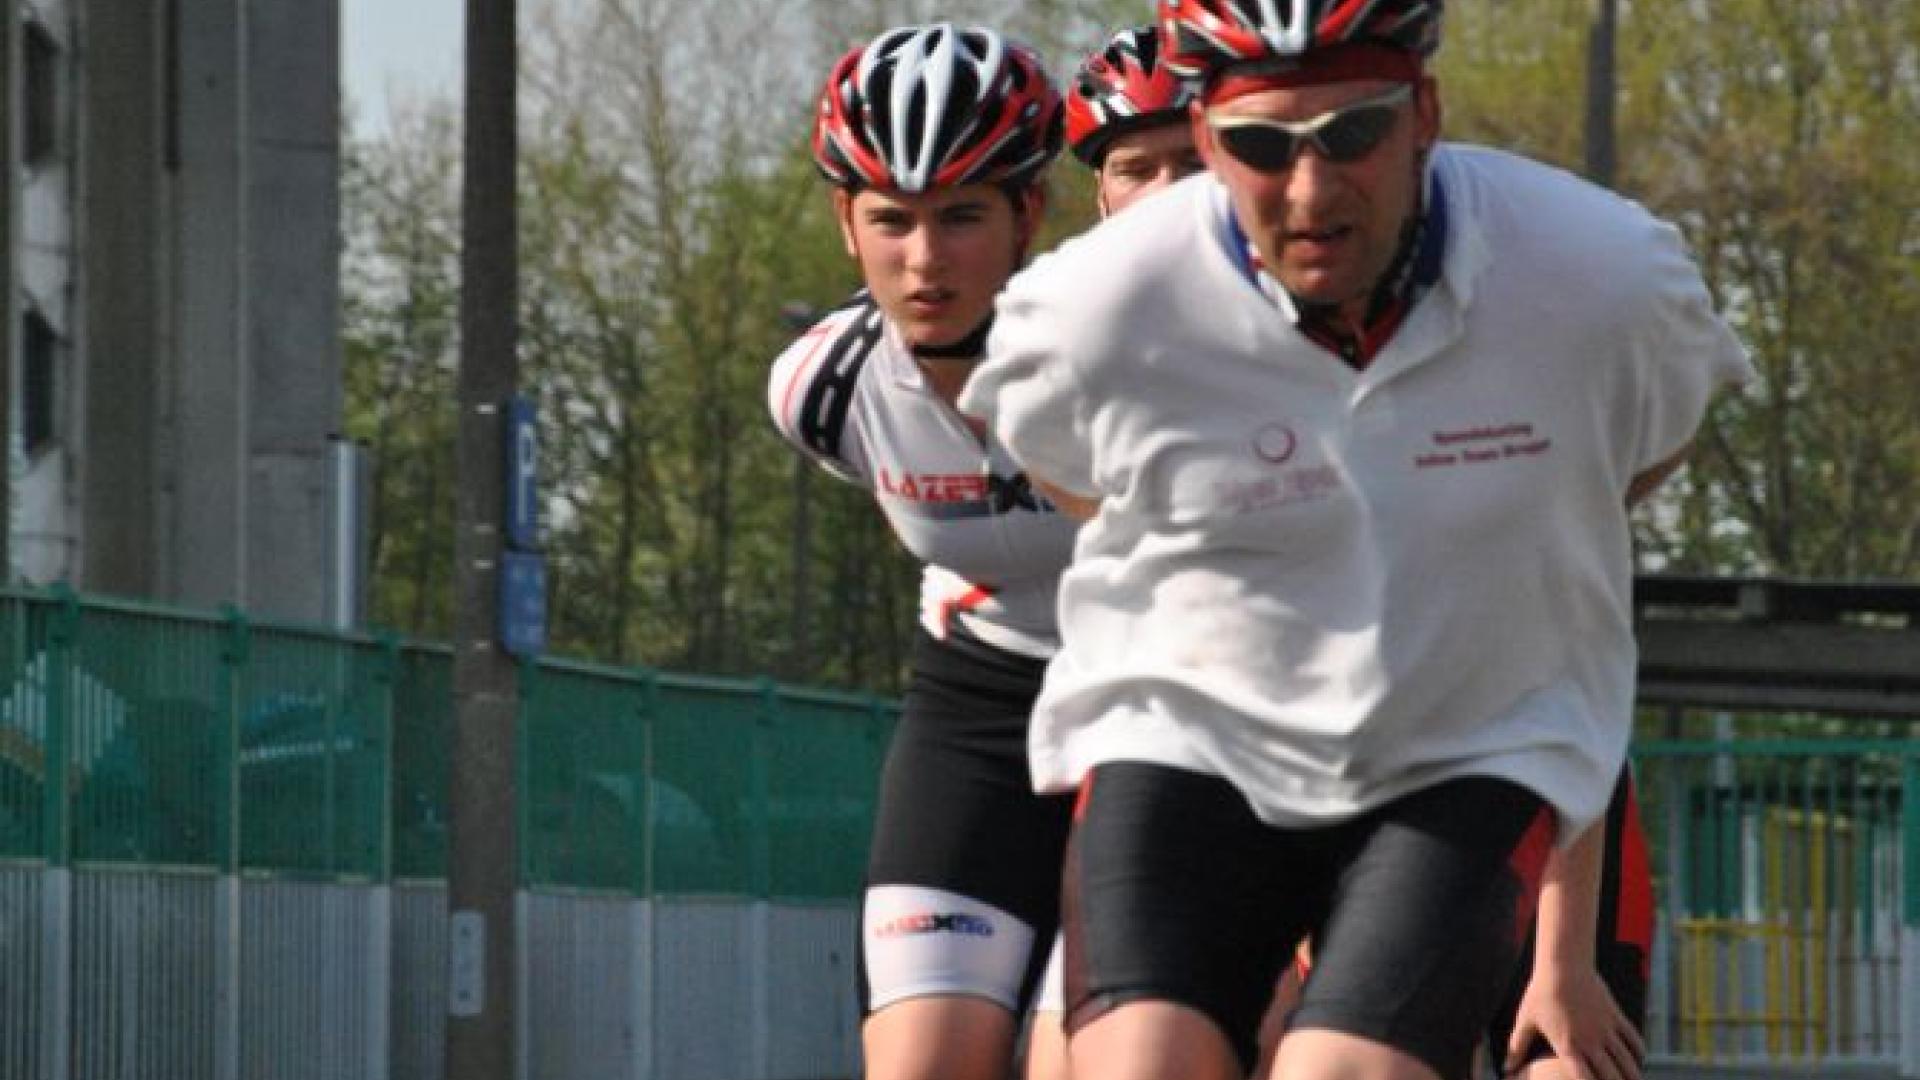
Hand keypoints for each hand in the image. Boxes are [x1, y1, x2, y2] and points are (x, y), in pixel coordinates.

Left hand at [1504, 963, 1644, 1079]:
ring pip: (1625, 1059)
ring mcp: (1605, 1028)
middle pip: (1610, 1074)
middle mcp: (1589, 1041)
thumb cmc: (1540, 992)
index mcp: (1567, 1046)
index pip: (1583, 1078)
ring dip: (1632, 1074)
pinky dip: (1638, 1051)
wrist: (1563, 964)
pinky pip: (1632, 1037)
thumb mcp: (1525, 1021)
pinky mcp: (1615, 1015)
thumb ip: (1517, 1047)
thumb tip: (1505, 1068)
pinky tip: (1640, 1059)